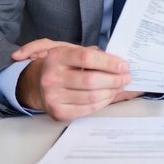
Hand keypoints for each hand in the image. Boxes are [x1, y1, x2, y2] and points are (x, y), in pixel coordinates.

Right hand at [13, 39, 140, 120]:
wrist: (37, 85)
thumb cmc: (61, 66)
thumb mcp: (70, 50)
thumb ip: (91, 52)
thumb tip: (117, 62)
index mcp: (56, 56)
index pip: (87, 58)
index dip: (109, 62)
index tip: (124, 65)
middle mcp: (52, 77)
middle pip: (91, 80)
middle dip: (114, 79)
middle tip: (127, 77)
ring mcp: (53, 96)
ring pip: (91, 97)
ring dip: (111, 92)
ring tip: (120, 86)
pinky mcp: (59, 112)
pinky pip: (88, 109)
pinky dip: (103, 102)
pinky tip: (109, 95)